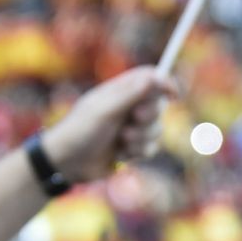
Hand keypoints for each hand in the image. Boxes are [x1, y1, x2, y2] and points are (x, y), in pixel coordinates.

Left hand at [41, 67, 179, 181]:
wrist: (67, 163)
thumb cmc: (81, 131)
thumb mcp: (106, 111)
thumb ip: (132, 94)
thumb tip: (155, 77)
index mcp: (120, 90)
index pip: (150, 77)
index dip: (165, 82)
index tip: (173, 94)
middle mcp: (128, 106)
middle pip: (158, 105)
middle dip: (149, 117)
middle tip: (133, 119)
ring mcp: (131, 127)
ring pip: (157, 130)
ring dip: (140, 138)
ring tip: (120, 141)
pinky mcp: (133, 147)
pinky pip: (150, 148)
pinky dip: (137, 153)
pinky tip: (119, 155)